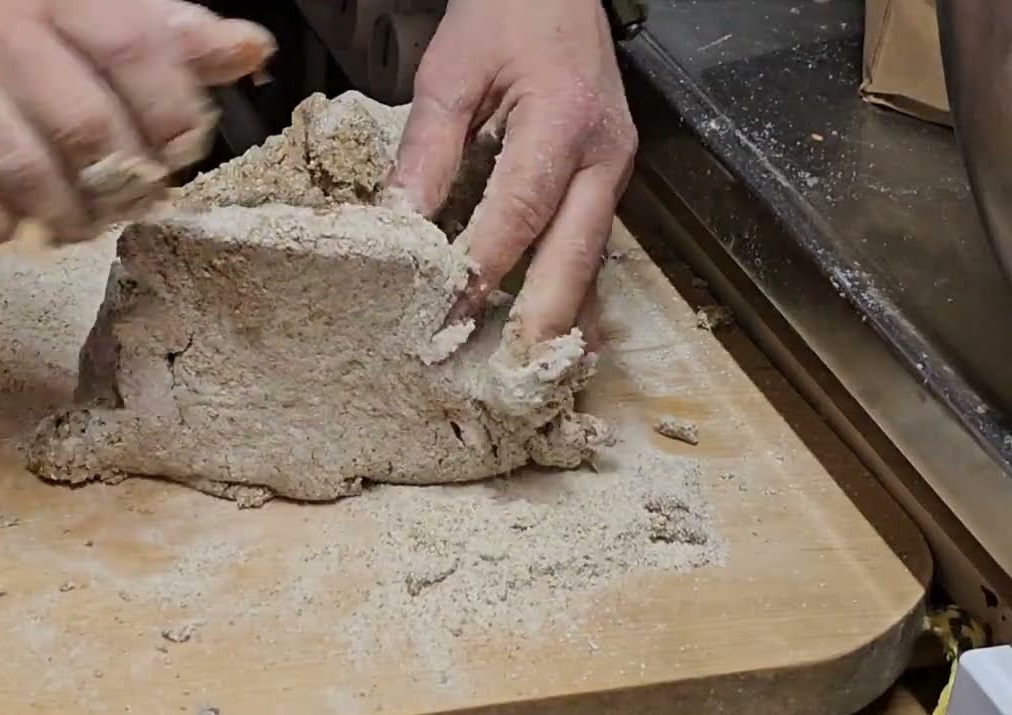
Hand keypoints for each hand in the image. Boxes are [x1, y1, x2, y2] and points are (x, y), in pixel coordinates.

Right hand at [0, 0, 273, 243]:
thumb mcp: (79, 10)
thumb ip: (162, 32)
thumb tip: (250, 49)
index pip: (136, 49)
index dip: (173, 114)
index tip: (178, 148)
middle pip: (88, 128)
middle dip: (123, 182)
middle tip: (128, 198)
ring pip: (29, 176)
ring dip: (69, 216)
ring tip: (78, 218)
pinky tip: (9, 217)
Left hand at [387, 0, 636, 344]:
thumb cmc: (505, 16)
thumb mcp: (451, 71)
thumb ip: (428, 149)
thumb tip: (401, 223)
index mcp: (563, 120)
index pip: (520, 210)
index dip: (485, 268)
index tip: (448, 316)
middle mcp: (603, 155)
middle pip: (574, 252)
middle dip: (540, 318)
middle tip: (507, 377)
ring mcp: (615, 171)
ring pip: (592, 260)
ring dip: (562, 318)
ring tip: (532, 375)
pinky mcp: (608, 181)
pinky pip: (594, 247)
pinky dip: (576, 294)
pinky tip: (560, 337)